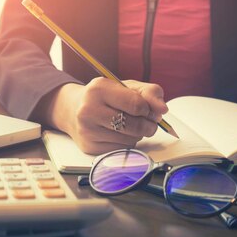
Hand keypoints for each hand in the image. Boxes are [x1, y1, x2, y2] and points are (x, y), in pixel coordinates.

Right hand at [46, 78, 168, 154]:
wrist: (73, 109)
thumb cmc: (105, 97)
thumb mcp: (127, 86)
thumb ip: (150, 93)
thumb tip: (162, 109)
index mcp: (99, 89)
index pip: (136, 104)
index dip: (148, 109)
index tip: (148, 109)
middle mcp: (89, 109)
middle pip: (135, 125)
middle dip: (147, 125)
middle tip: (147, 121)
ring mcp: (87, 130)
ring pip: (130, 140)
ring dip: (137, 135)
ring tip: (128, 125)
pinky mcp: (89, 146)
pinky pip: (121, 150)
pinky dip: (126, 143)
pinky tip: (118, 134)